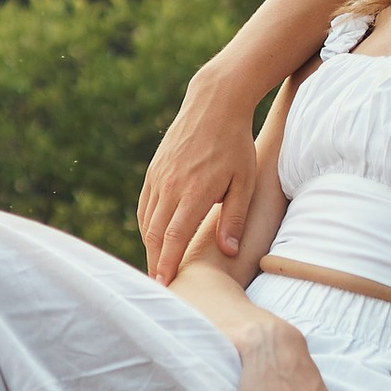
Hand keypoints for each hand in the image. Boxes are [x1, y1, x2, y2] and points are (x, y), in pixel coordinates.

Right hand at [140, 72, 257, 283]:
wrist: (214, 103)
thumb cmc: (236, 144)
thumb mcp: (245, 181)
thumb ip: (233, 218)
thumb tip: (228, 252)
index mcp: (195, 191)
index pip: (174, 236)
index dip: (167, 263)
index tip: (164, 285)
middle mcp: (171, 185)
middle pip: (154, 234)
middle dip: (155, 262)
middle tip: (160, 287)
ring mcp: (159, 176)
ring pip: (146, 220)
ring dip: (149, 246)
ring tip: (158, 266)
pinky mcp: (154, 170)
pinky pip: (144, 204)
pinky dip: (146, 225)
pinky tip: (154, 238)